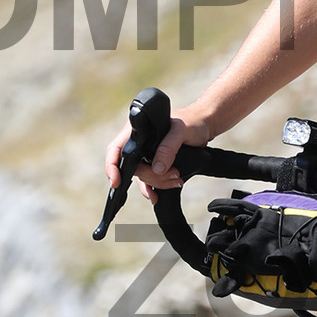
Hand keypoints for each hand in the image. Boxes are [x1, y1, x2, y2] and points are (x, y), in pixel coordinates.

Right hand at [102, 106, 218, 198]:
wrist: (205, 125)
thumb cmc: (192, 121)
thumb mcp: (181, 131)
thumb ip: (169, 147)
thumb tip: (157, 168)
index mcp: (136, 130)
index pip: (116, 149)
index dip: (112, 166)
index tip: (116, 182)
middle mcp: (138, 143)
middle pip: (132, 168)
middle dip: (149, 176)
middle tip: (172, 175)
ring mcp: (146, 154)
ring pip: (142, 176)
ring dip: (156, 183)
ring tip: (176, 179)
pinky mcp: (155, 163)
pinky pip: (148, 180)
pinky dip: (153, 188)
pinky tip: (158, 195)